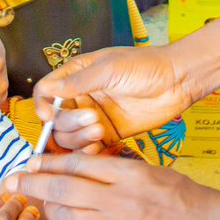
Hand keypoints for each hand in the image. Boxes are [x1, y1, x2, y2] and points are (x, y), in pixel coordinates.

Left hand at [3, 154, 219, 219]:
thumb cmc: (185, 198)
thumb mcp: (151, 171)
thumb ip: (115, 168)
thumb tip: (78, 164)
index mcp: (130, 175)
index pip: (77, 165)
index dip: (48, 163)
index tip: (30, 161)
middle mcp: (121, 203)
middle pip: (63, 191)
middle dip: (32, 184)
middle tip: (13, 180)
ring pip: (67, 219)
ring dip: (47, 209)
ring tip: (38, 202)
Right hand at [33, 46, 199, 150]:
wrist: (177, 82)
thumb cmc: (145, 66)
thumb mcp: (110, 68)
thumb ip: (78, 82)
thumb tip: (47, 92)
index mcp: (77, 76)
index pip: (45, 92)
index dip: (41, 105)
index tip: (48, 115)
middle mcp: (81, 98)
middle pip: (56, 120)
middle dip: (68, 123)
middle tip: (92, 119)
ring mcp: (93, 118)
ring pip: (69, 137)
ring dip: (78, 138)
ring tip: (99, 130)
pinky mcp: (108, 135)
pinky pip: (87, 150)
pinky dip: (87, 153)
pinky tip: (97, 147)